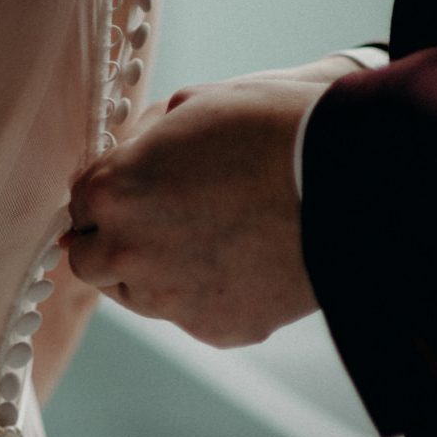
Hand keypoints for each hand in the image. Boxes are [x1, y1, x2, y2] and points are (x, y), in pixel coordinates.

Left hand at [64, 71, 331, 345]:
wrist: (358, 181)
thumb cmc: (275, 129)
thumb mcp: (194, 107)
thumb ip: (144, 143)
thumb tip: (125, 160)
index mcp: (111, 192)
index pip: (79, 204)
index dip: (108, 194)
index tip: (135, 191)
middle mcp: (127, 252)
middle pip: (91, 259)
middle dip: (115, 240)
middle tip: (160, 221)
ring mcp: (169, 298)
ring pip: (136, 294)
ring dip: (155, 270)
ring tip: (210, 238)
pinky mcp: (213, 329)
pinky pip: (191, 314)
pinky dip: (207, 294)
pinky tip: (243, 262)